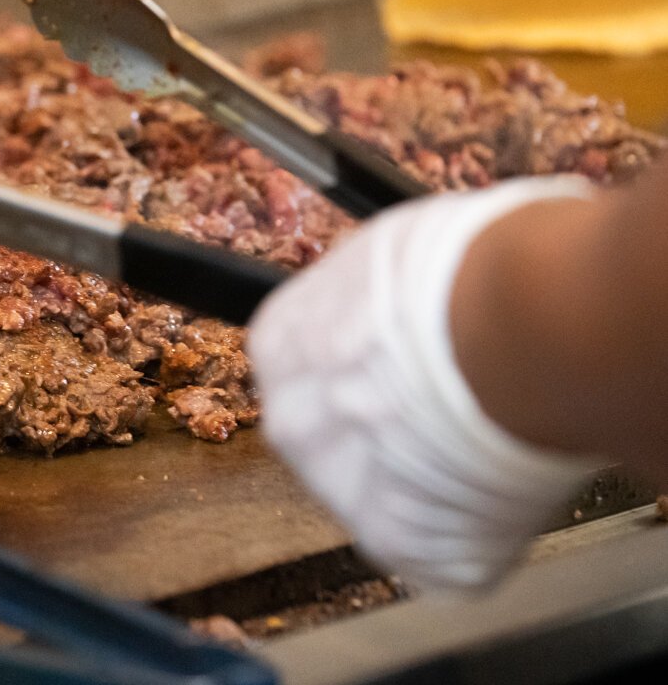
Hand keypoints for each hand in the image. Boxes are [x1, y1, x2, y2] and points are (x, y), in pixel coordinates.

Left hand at [246, 176, 603, 591]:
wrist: (521, 327)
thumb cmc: (464, 268)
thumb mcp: (394, 251)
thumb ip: (375, 295)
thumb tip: (404, 293)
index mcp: (281, 346)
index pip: (310, 370)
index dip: (372, 371)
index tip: (417, 366)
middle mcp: (293, 426)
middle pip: (341, 440)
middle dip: (397, 434)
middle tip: (464, 411)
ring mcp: (344, 495)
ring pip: (395, 501)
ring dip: (440, 484)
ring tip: (501, 441)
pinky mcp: (409, 549)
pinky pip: (449, 551)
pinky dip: (488, 529)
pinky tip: (515, 482)